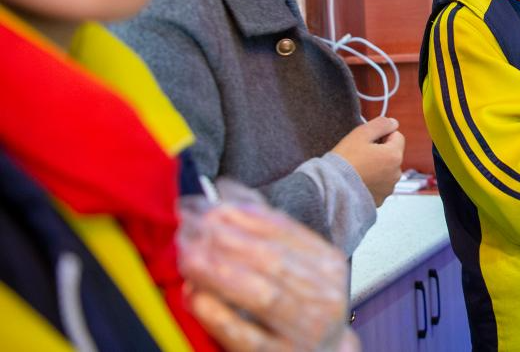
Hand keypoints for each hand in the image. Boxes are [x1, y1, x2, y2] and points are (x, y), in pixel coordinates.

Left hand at [178, 181, 360, 351]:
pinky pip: (245, 335)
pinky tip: (194, 295)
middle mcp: (324, 296)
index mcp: (329, 265)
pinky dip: (217, 313)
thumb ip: (265, 229)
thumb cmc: (302, 309)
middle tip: (190, 227)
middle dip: (226, 239)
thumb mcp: (296, 267)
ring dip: (218, 270)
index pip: (285, 231)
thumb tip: (226, 189)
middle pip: (271, 259)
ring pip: (260, 293)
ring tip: (187, 254)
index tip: (210, 206)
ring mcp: (305, 330)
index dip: (244, 215)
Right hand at [331, 117, 403, 205]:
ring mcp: (388, 188)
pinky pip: (380, 184)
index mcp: (394, 156)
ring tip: (358, 168)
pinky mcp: (380, 200)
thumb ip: (381, 124)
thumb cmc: (345, 160)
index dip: (382, 134)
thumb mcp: (361, 133)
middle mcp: (396, 174)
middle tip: (360, 153)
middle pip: (393, 154)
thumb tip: (393, 123)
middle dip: (380, 151)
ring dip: (377, 166)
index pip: (398, 136)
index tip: (368, 140)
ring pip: (387, 170)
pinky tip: (358, 179)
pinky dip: (372, 181)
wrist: (332, 188)